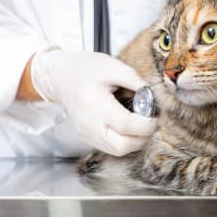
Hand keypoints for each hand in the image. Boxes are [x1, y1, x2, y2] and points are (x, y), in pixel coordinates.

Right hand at [31, 49, 157, 155]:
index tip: (155, 116)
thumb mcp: (113, 66)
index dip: (146, 124)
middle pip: (122, 145)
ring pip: (118, 150)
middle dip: (143, 137)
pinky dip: (124, 141)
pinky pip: (111, 148)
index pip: (125, 125)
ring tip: (139, 123)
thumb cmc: (86, 69)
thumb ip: (135, 81)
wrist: (62, 76)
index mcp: (95, 103)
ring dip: (135, 141)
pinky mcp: (87, 138)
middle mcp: (89, 124)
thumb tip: (154, 97)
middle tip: (149, 121)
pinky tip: (127, 127)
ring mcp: (87, 133)